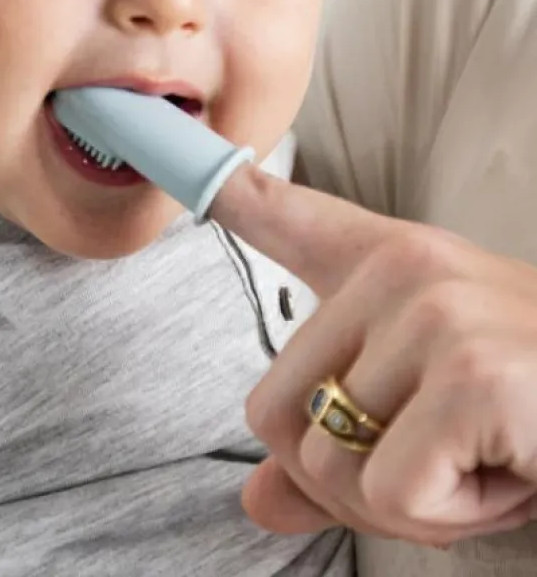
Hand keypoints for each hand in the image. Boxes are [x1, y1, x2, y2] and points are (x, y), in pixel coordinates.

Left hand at [212, 166, 536, 546]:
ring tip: (486, 460)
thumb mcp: (427, 422)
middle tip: (441, 461)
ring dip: (406, 504)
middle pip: (275, 411)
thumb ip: (336, 454)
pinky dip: (447, 519)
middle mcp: (401, 272)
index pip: (284, 216)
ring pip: (326, 462)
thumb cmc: (535, 410)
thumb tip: (256, 502)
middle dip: (345, 475)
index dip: (226, 192)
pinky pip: (389, 493)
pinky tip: (513, 472)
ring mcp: (434, 317)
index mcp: (389, 265)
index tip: (171, 152)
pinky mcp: (470, 376)